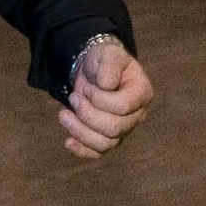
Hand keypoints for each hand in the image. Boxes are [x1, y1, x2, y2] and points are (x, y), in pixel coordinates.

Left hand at [59, 39, 151, 158]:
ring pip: (105, 143)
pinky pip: (98, 152)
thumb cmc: (104, 61)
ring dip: (80, 131)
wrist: (94, 70)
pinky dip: (82, 150)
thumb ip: (109, 65)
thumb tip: (106, 85)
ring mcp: (123, 129)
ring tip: (63, 114)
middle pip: (114, 128)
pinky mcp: (108, 138)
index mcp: (142, 93)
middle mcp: (137, 115)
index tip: (87, 87)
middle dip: (88, 115)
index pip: (123, 106)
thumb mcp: (108, 53)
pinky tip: (68, 142)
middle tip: (73, 97)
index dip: (100, 99)